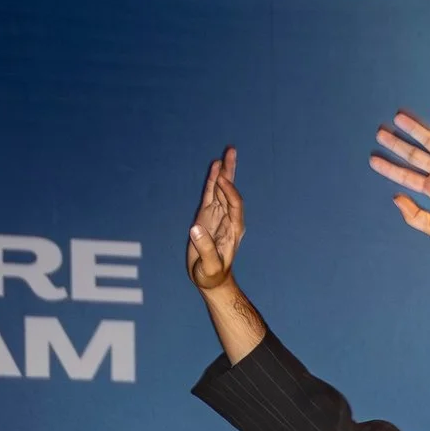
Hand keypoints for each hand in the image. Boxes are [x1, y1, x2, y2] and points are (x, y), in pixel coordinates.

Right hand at [186, 147, 244, 290]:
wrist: (209, 279)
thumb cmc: (211, 274)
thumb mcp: (209, 266)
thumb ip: (205, 248)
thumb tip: (195, 228)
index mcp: (233, 229)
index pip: (234, 204)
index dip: (229, 191)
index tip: (221, 179)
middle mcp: (228, 219)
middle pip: (231, 191)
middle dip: (231, 172)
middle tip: (231, 151)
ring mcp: (218, 216)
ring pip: (221, 190)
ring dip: (223, 172)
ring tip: (225, 154)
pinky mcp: (207, 216)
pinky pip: (211, 195)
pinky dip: (212, 181)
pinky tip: (214, 169)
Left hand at [370, 112, 429, 240]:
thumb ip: (414, 216)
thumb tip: (395, 198)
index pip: (406, 175)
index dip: (389, 167)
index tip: (372, 159)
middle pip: (413, 154)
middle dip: (396, 144)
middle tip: (379, 134)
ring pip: (429, 141)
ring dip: (414, 129)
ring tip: (398, 118)